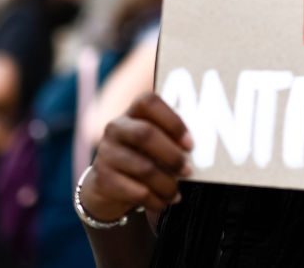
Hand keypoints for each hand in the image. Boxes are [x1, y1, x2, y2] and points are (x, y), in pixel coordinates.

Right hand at [79, 93, 192, 221]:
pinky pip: (136, 191)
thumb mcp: (157, 143)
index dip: (173, 121)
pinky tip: (163, 202)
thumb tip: (201, 153)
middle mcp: (116, 128)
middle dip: (172, 155)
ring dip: (167, 184)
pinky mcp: (102, 180)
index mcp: (133, 112)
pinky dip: (155, 200)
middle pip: (145, 134)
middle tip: (188, 171)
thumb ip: (173, 139)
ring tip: (177, 192)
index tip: (191, 144)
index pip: (149, 102)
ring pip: (143, 167)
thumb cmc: (144, 158)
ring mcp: (106, 153)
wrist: (109, 187)